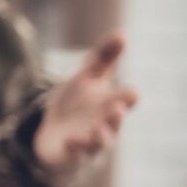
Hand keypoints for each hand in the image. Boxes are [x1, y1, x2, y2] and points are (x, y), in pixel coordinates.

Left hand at [33, 31, 138, 173]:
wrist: (54, 133)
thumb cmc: (77, 104)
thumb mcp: (87, 77)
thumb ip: (104, 57)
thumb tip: (122, 33)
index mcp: (111, 104)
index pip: (125, 100)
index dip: (127, 97)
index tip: (132, 93)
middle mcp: (105, 124)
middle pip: (114, 122)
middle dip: (116, 117)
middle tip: (117, 108)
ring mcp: (89, 141)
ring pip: (100, 142)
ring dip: (101, 136)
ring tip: (98, 128)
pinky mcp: (72, 154)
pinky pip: (76, 153)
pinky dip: (75, 146)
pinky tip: (70, 139)